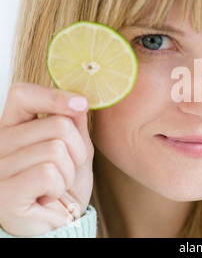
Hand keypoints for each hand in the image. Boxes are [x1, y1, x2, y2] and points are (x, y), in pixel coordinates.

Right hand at [0, 83, 93, 236]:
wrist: (60, 221)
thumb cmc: (65, 184)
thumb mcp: (76, 149)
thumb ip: (74, 124)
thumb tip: (78, 101)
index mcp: (12, 128)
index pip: (23, 95)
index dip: (54, 96)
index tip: (80, 104)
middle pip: (57, 125)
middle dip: (78, 149)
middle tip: (67, 169)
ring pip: (57, 149)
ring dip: (70, 171)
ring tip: (57, 184)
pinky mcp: (4, 193)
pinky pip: (49, 173)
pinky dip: (60, 186)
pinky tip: (49, 196)